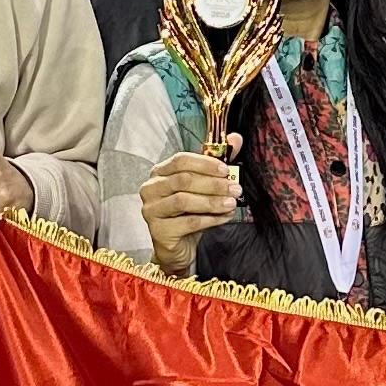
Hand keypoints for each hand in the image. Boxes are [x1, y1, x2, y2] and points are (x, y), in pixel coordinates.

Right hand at [135, 149, 242, 277]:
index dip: (205, 163)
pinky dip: (210, 219)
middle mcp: (150, 189)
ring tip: (231, 203)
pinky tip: (225, 217)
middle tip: (235, 189)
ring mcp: (151, 210)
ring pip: (184, 201)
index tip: (227, 170)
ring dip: (212, 202)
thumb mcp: (202, 187)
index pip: (180, 160)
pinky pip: (188, 222)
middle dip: (213, 184)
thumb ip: (216, 163)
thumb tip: (236, 138)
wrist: (178, 247)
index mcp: (159, 173)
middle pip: (183, 180)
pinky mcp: (158, 231)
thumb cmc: (189, 213)